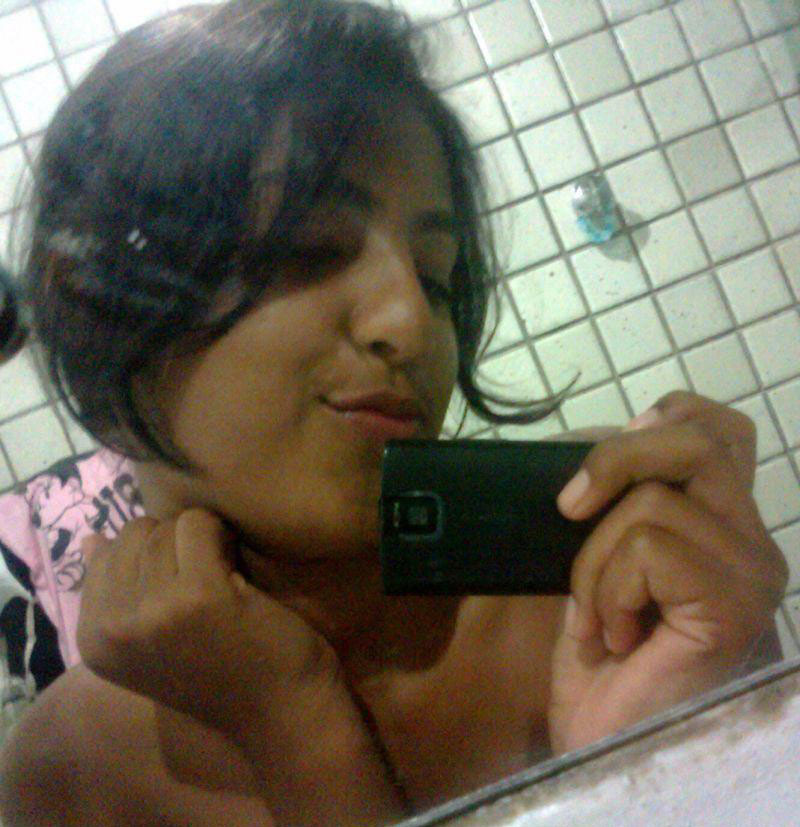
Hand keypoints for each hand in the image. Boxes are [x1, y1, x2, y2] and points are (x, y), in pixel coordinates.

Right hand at [76, 508, 338, 736]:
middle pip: (136, 535)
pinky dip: (222, 535)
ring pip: (167, 526)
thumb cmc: (218, 674)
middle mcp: (114, 627)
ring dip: (202, 538)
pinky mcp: (198, 593)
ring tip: (222, 574)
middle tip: (206, 575)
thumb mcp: (148, 644)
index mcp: (93, 640)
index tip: (180, 585)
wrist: (278, 709)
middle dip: (174, 542)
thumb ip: (113, 594)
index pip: (104, 555)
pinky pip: (199, 524)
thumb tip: (90, 539)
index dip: (150, 556)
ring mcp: (153, 610)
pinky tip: (237, 571)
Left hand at [548, 391, 788, 753]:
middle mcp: (754, 545)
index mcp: (725, 528)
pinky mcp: (735, 605)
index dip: (670, 414)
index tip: (622, 433)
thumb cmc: (600, 655)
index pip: (723, 432)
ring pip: (650, 502)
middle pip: (698, 442)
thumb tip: (603, 441)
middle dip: (615, 460)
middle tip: (569, 508)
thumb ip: (619, 503)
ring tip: (604, 615)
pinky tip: (618, 635)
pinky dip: (607, 588)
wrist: (604, 737)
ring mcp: (752, 574)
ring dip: (595, 560)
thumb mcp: (601, 558)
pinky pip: (646, 548)